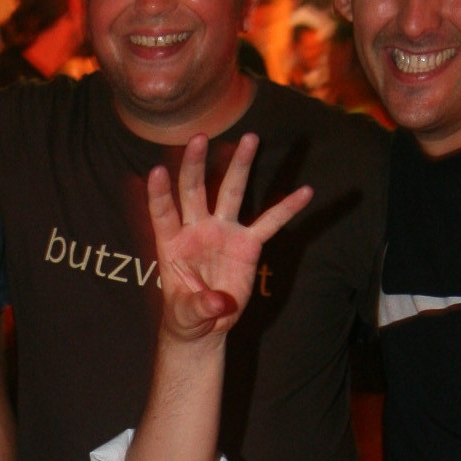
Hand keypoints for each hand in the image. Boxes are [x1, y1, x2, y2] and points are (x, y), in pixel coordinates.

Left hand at [149, 134, 311, 343]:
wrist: (206, 323)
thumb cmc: (186, 314)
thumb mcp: (187, 315)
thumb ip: (199, 306)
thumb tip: (219, 303)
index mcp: (171, 243)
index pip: (163, 212)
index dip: (159, 193)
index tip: (155, 171)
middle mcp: (196, 229)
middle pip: (194, 190)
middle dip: (195, 164)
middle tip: (199, 137)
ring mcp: (223, 232)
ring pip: (231, 192)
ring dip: (240, 165)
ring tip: (250, 138)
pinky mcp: (248, 244)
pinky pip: (270, 223)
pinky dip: (287, 208)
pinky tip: (305, 192)